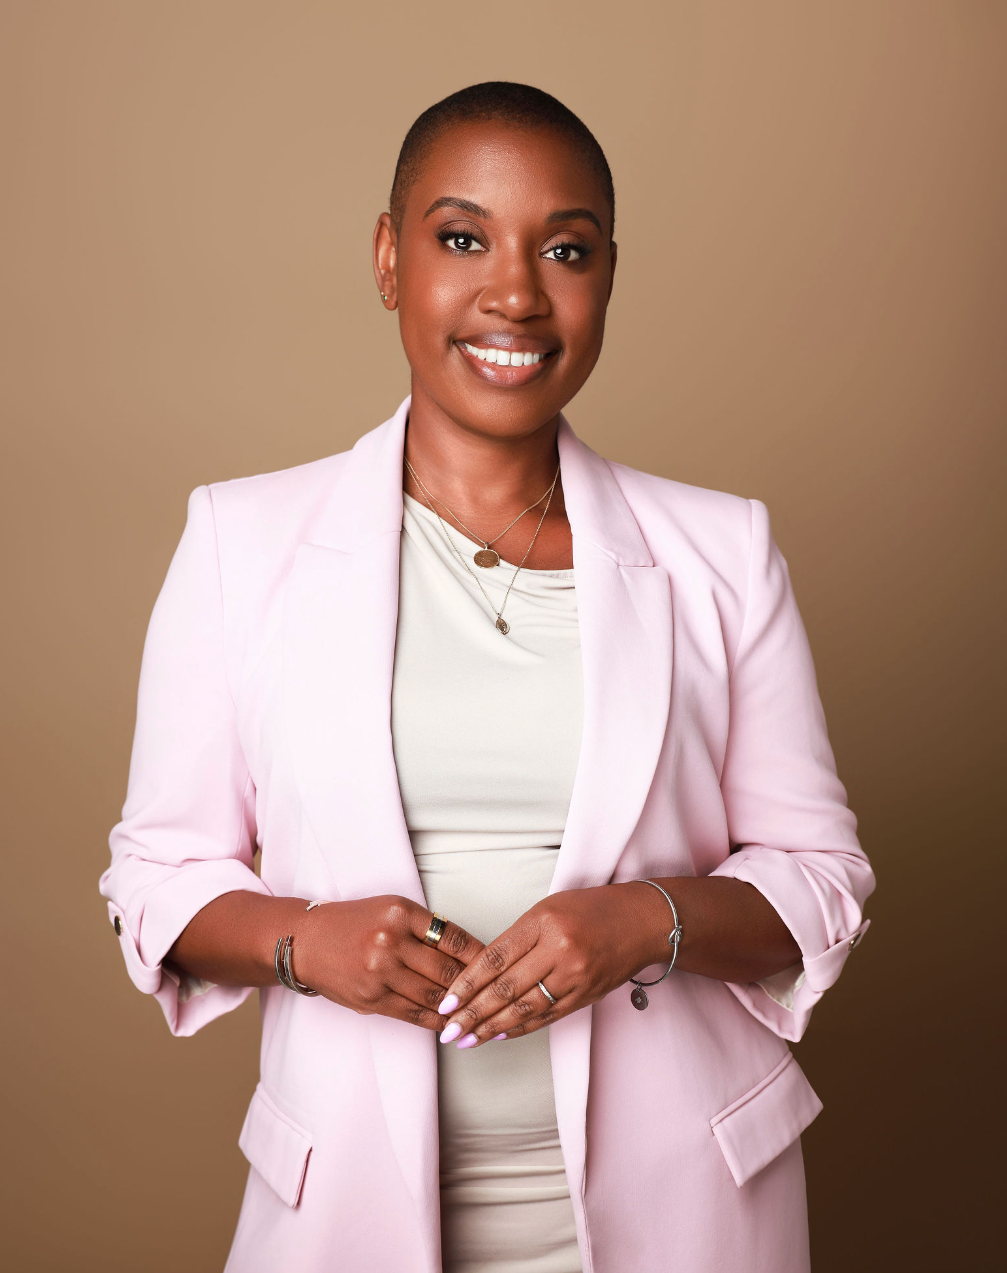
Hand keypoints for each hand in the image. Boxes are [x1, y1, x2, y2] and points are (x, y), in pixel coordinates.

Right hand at [295, 896, 484, 1030]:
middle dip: (476, 986)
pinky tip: (451, 1022)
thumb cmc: (355, 922)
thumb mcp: (391, 909)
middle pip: (447, 970)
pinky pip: (413, 1014)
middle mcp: (390, 941)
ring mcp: (379, 972)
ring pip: (433, 996)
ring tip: (480, 1013)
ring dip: (460, 1008)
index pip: (454, 937)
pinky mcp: (370, 998)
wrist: (307, 941)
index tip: (498, 965)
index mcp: (401, 913)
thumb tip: (469, 952)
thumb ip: (426, 928)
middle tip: (498, 995)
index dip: (481, 956)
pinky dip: (437, 1020)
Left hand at [436, 882, 666, 1047]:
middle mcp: (559, 950)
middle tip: (448, 1030)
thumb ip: (518, 938)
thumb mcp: (549, 908)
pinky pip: (547, 1017)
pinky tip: (499, 1035)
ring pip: (524, 1008)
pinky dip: (520, 1028)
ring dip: (491, 1028)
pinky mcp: (586, 995)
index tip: (446, 1001)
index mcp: (544, 922)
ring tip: (466, 1040)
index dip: (467, 984)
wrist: (643, 922)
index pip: (495, 958)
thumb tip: (481, 972)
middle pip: (506, 988)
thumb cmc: (591, 909)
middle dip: (472, 1013)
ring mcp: (575, 976)